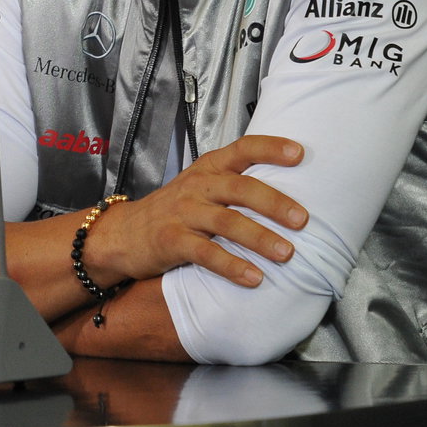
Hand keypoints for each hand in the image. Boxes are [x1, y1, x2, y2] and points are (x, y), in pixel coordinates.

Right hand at [88, 135, 306, 287]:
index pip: (241, 150)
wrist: (123, 234)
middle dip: (274, 203)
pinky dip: (231, 266)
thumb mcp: (200, 187)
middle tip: (303, 220)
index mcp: (208, 169)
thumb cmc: (175, 211)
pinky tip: (254, 278)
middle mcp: (197, 187)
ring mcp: (183, 213)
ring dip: (259, 238)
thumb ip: (235, 184)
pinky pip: (206, 253)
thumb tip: (294, 194)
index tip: (300, 154)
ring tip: (287, 254)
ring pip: (226, 222)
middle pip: (239, 188)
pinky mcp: (171, 240)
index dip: (270, 149)